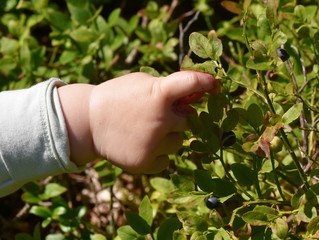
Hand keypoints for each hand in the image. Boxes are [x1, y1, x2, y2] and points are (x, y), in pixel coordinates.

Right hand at [58, 71, 218, 173]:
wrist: (88, 122)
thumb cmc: (117, 98)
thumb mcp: (140, 83)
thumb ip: (166, 89)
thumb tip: (195, 95)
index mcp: (158, 94)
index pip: (192, 83)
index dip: (207, 82)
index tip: (214, 85)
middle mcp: (160, 120)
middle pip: (189, 121)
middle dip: (179, 118)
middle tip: (159, 116)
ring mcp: (153, 143)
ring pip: (179, 142)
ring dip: (168, 137)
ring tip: (145, 132)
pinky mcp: (145, 163)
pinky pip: (166, 160)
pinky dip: (158, 153)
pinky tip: (141, 145)